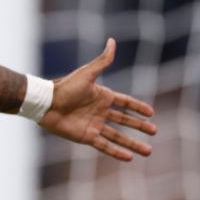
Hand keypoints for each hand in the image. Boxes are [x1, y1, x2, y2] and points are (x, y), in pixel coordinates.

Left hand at [40, 38, 156, 160]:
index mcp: (101, 96)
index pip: (125, 103)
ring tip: (148, 151)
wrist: (45, 103)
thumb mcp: (87, 74)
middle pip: (124, 121)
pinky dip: (116, 152)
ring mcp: (93, 125)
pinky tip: (129, 158)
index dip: (138, 107)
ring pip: (118, 136)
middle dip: (139, 126)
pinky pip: (104, 146)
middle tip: (154, 131)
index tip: (151, 113)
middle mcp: (99, 111)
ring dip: (132, 143)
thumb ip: (102, 61)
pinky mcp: (85, 136)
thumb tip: (112, 41)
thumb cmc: (64, 87)